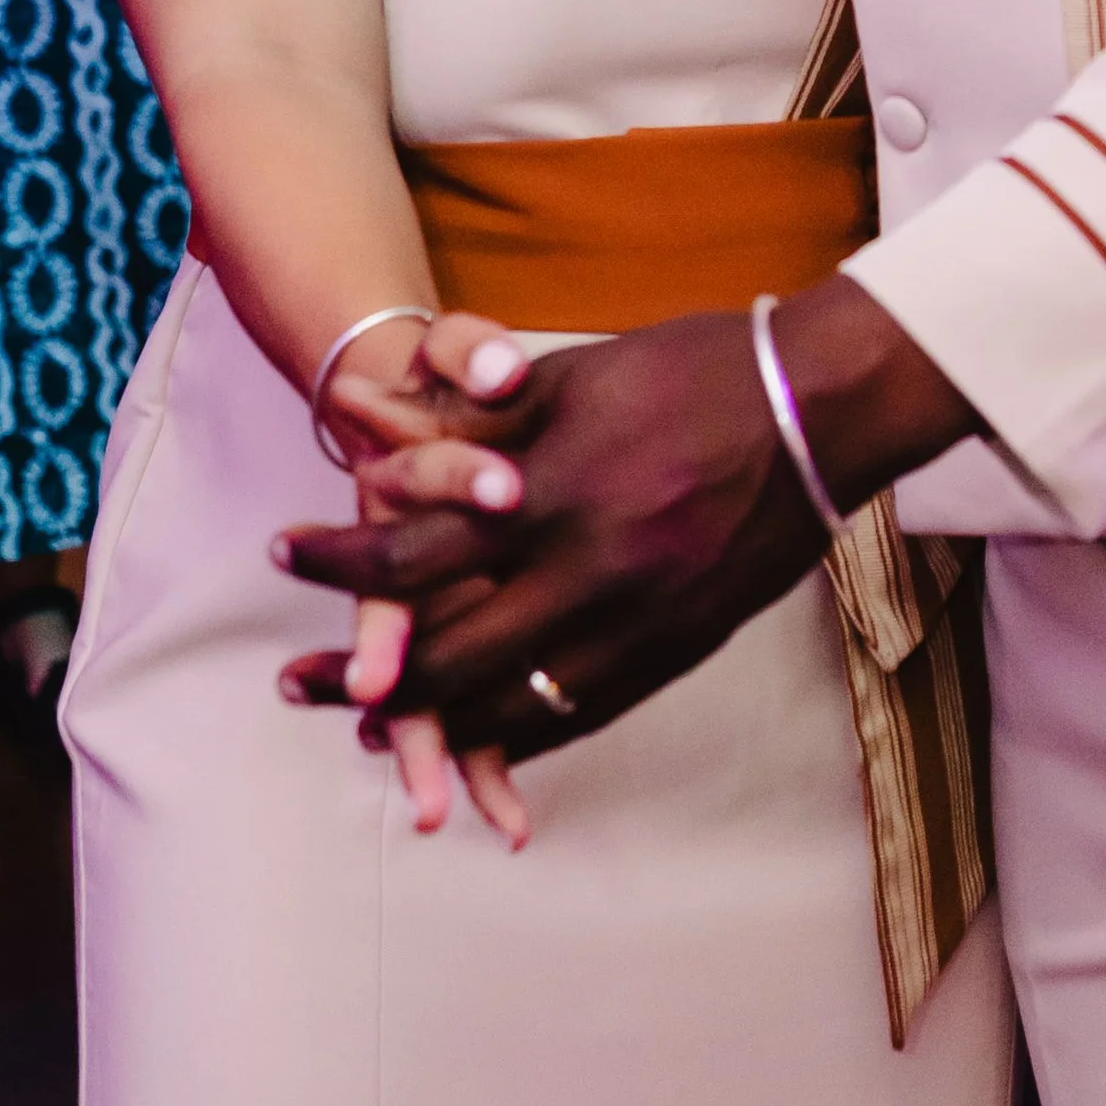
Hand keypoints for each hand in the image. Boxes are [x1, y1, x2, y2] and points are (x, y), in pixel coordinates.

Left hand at [277, 277, 971, 763]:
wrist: (818, 412)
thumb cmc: (694, 371)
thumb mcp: (575, 374)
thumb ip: (484, 422)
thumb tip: (392, 442)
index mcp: (551, 493)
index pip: (412, 551)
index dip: (339, 562)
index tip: (287, 555)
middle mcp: (586, 574)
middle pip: (444, 657)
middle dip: (357, 679)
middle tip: (298, 685)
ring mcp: (635, 624)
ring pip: (507, 706)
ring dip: (428, 721)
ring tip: (368, 726)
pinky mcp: (675, 652)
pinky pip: (578, 715)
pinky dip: (514, 732)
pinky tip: (472, 733)